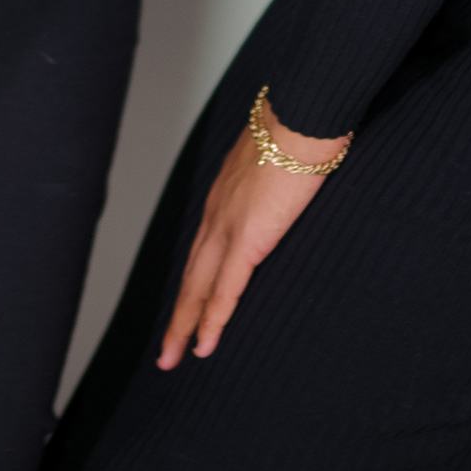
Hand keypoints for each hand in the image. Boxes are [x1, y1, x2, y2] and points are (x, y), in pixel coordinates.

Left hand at [158, 93, 345, 366]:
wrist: (304, 114)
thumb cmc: (302, 127)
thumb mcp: (282, 157)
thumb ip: (277, 177)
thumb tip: (291, 182)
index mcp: (226, 193)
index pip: (203, 248)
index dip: (194, 280)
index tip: (188, 304)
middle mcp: (217, 212)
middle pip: (191, 274)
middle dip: (179, 314)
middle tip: (166, 349)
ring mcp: (228, 226)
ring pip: (198, 288)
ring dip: (184, 325)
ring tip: (173, 357)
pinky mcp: (247, 237)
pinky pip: (225, 289)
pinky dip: (213, 320)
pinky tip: (204, 345)